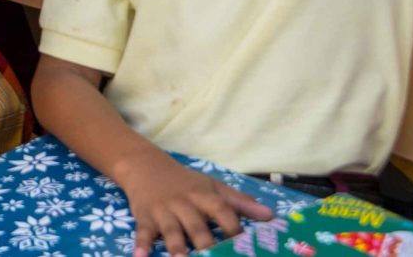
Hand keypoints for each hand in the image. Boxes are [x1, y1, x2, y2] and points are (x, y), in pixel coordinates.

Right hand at [115, 151, 270, 256]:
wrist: (145, 165)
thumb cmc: (185, 182)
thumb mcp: (213, 186)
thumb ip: (240, 202)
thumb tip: (271, 217)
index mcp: (204, 196)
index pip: (222, 211)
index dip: (234, 228)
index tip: (247, 247)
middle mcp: (184, 204)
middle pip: (197, 226)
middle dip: (206, 245)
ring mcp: (163, 211)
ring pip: (171, 231)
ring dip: (176, 247)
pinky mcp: (144, 216)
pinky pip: (143, 232)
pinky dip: (141, 244)